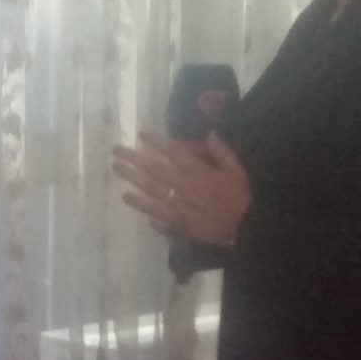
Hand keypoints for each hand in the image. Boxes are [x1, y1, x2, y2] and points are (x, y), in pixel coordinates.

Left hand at [111, 131, 251, 246]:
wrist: (244, 227)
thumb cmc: (241, 197)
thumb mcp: (237, 170)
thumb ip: (222, 151)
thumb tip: (210, 133)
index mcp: (199, 170)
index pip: (174, 152)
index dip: (156, 142)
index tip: (141, 134)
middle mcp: (185, 184)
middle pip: (155, 168)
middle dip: (135, 157)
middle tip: (116, 150)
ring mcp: (179, 202)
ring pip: (150, 186)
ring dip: (132, 176)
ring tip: (116, 168)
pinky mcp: (177, 219)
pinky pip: (155, 210)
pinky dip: (140, 203)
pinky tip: (126, 196)